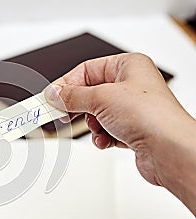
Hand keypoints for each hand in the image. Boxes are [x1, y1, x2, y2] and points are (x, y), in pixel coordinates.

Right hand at [44, 53, 195, 214]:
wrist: (169, 150)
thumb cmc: (151, 116)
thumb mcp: (101, 98)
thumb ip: (72, 96)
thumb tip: (55, 94)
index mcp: (128, 66)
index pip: (86, 70)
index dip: (66, 83)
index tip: (50, 96)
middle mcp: (130, 85)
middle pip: (89, 92)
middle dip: (77, 106)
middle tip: (59, 113)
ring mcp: (131, 108)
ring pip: (96, 113)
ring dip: (93, 124)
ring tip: (98, 128)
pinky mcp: (131, 128)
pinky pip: (105, 129)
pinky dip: (102, 136)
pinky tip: (109, 139)